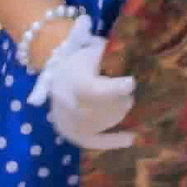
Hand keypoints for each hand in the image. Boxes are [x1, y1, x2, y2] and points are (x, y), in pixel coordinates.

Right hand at [26, 18, 134, 150]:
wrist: (54, 71)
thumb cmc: (77, 57)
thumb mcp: (90, 50)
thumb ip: (105, 51)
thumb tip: (119, 45)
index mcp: (72, 83)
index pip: (95, 91)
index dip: (115, 88)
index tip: (131, 82)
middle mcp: (70, 106)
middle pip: (105, 109)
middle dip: (121, 100)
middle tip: (128, 92)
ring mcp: (70, 122)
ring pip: (104, 123)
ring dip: (118, 112)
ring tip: (123, 101)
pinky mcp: (72, 134)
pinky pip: (94, 142)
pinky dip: (112, 141)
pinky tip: (131, 138)